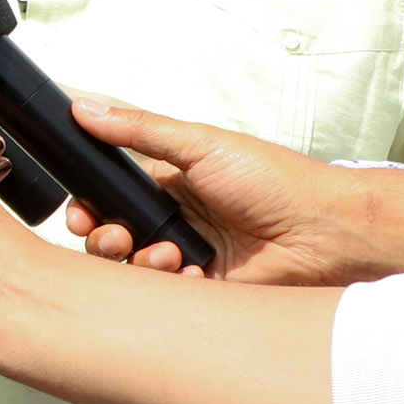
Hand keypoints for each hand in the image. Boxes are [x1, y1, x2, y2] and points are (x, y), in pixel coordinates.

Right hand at [64, 101, 387, 285]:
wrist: (322, 232)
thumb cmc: (274, 181)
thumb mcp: (202, 145)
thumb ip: (140, 129)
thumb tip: (86, 108)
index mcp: (169, 182)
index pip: (110, 195)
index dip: (89, 206)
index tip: (82, 212)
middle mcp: (174, 220)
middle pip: (112, 236)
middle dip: (104, 238)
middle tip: (117, 236)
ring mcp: (187, 256)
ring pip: (133, 269)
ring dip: (140, 262)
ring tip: (169, 254)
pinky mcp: (203, 290)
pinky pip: (166, 296)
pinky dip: (173, 287)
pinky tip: (196, 274)